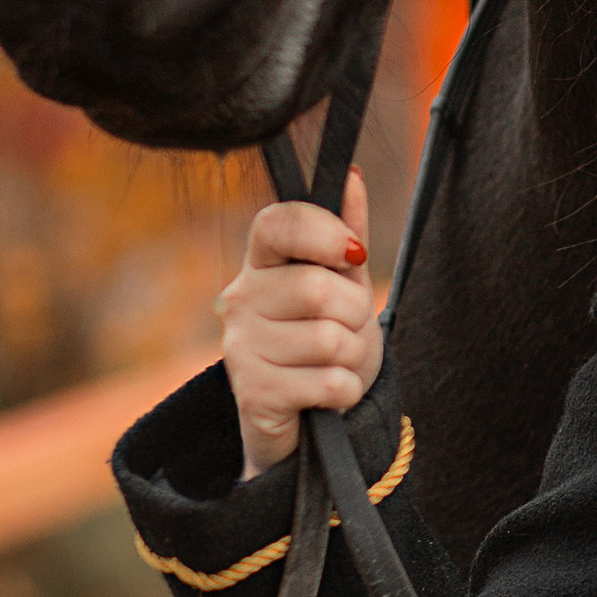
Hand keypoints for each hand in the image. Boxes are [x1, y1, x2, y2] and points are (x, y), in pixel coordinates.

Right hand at [217, 169, 383, 475]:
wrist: (307, 420)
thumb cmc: (326, 342)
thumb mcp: (344, 285)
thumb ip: (347, 233)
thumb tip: (351, 177)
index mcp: (261, 264)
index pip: (276, 222)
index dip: (322, 232)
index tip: (354, 254)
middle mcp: (241, 299)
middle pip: (317, 288)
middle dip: (355, 314)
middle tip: (347, 330)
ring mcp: (240, 348)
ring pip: (329, 339)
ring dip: (353, 358)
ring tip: (335, 364)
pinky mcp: (254, 395)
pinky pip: (330, 382)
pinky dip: (346, 391)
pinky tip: (327, 395)